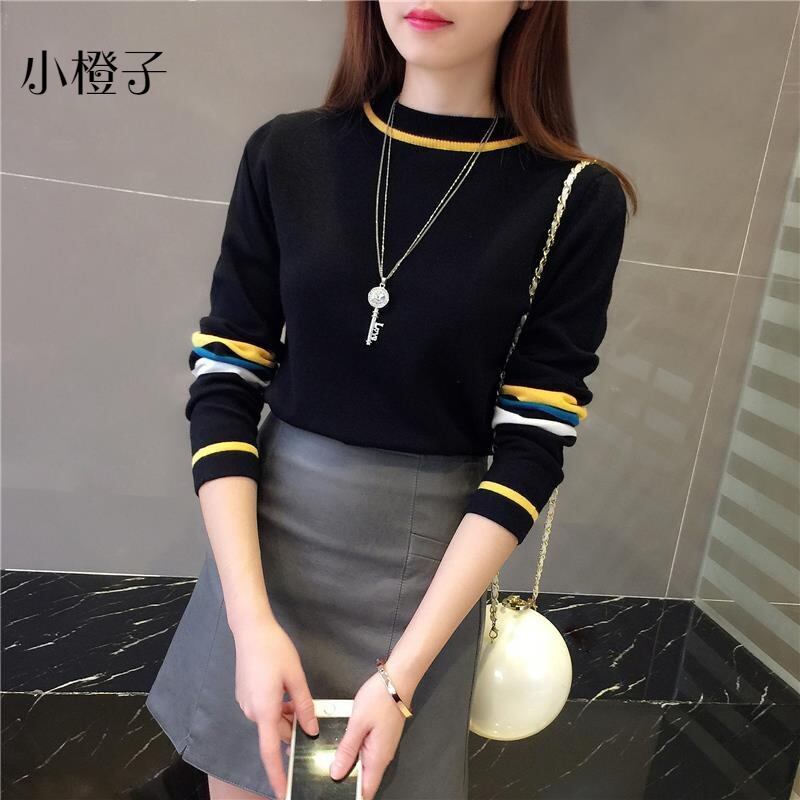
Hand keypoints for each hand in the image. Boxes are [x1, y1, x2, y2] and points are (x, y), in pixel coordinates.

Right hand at [233, 617, 318, 799]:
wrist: (251, 629)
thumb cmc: (274, 650)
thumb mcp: (296, 677)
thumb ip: (304, 705)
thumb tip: (311, 729)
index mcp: (265, 711)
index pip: (271, 751)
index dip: (277, 774)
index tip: (282, 791)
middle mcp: (252, 711)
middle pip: (275, 733)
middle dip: (292, 731)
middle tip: (309, 721)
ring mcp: (246, 703)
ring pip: (271, 720)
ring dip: (285, 717)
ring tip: (299, 699)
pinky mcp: (245, 694)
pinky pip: (264, 710)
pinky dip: (277, 708)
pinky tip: (287, 692)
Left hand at [329, 670, 411, 799]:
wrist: (397, 679)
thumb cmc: (380, 698)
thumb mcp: (357, 723)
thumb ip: (347, 749)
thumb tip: (336, 773)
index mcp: (377, 757)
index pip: (366, 791)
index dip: (352, 796)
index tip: (335, 794)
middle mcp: (382, 755)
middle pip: (363, 779)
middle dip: (346, 779)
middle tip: (328, 773)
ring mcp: (382, 746)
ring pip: (363, 764)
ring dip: (349, 763)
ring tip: (331, 758)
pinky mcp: (380, 736)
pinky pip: (365, 750)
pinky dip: (354, 749)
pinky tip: (343, 742)